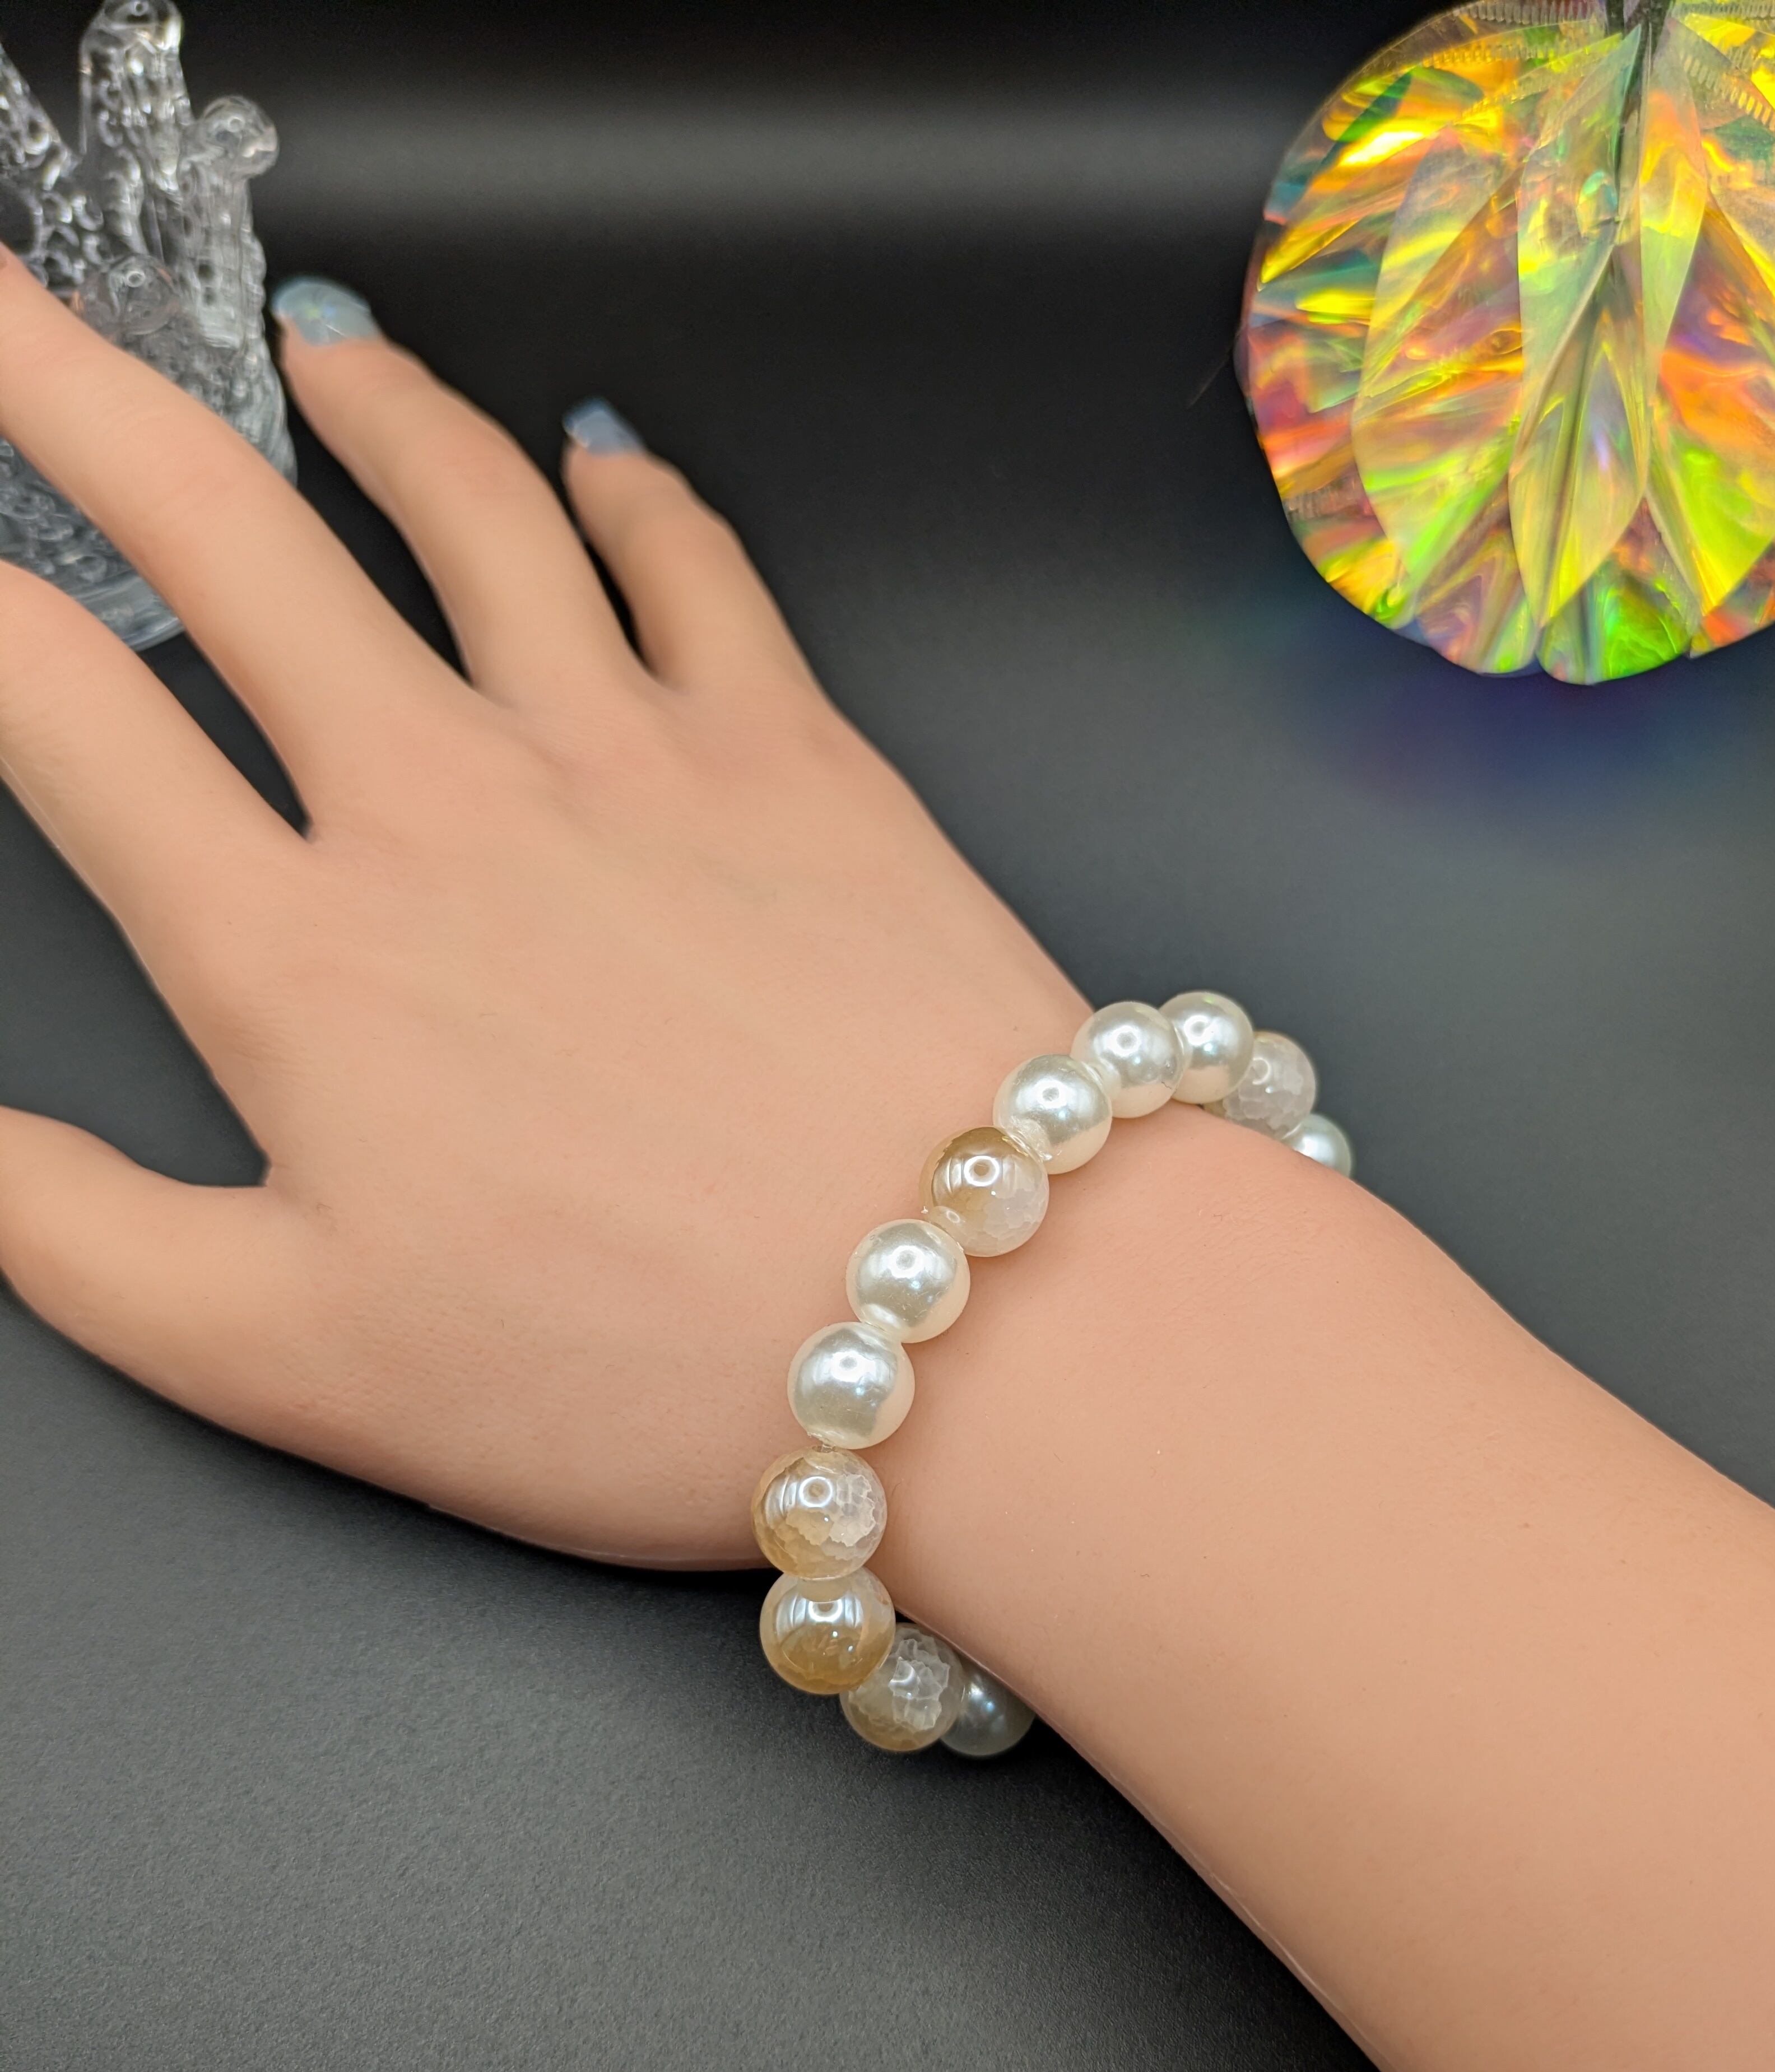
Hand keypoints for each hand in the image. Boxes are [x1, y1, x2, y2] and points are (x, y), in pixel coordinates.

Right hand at [0, 259, 1083, 1562]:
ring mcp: (632, 754)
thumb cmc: (652, 1365)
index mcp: (305, 959)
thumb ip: (79, 1242)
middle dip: (76, 383)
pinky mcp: (798, 752)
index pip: (61, 708)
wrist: (980, 1325)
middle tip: (10, 307)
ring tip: (314, 345)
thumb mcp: (300, 1363)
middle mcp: (450, 808)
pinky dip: (628, 489)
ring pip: (463, 501)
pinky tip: (596, 461)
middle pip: (218, 529)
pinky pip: (692, 559)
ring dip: (370, 402)